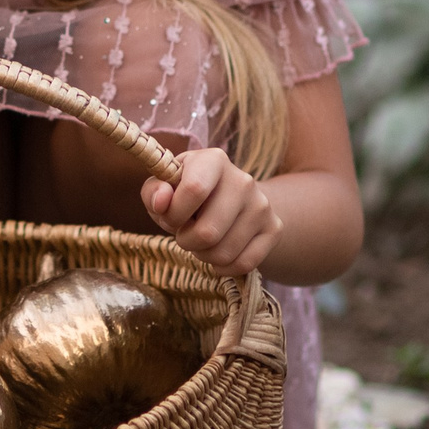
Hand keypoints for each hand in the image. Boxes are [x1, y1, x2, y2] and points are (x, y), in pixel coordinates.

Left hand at [143, 147, 280, 276]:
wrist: (234, 201)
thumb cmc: (190, 195)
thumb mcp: (166, 187)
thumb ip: (154, 191)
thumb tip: (161, 202)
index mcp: (213, 160)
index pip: (194, 190)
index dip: (173, 214)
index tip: (169, 217)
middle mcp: (243, 180)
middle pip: (208, 232)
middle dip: (187, 241)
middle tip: (185, 234)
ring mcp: (262, 205)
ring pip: (225, 253)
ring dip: (204, 255)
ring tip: (202, 241)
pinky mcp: (274, 228)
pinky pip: (244, 263)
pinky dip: (224, 267)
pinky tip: (219, 254)